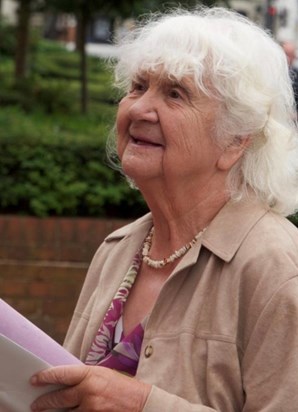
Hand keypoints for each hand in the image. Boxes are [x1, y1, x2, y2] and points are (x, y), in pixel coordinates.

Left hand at [30, 364, 150, 410]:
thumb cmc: (122, 388)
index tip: (34, 380)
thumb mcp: (102, 375)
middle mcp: (88, 391)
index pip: (61, 374)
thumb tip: (64, 382)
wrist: (141, 404)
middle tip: (35, 405)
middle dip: (44, 403)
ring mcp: (90, 409)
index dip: (45, 377)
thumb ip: (84, 378)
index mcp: (90, 374)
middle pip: (58, 398)